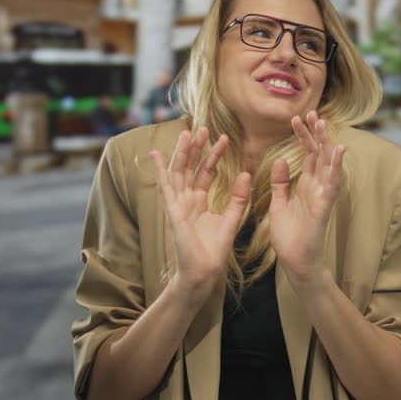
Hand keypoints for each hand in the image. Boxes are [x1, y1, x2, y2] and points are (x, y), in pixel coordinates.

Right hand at [150, 128, 250, 301]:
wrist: (204, 271)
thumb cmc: (215, 250)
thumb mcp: (232, 219)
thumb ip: (238, 198)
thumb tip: (245, 174)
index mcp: (199, 202)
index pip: (206, 172)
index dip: (213, 155)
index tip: (223, 138)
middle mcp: (186, 200)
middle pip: (190, 168)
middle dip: (196, 148)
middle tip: (203, 128)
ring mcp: (177, 205)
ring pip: (178, 172)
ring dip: (182, 153)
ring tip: (187, 133)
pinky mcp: (172, 211)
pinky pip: (165, 187)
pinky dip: (160, 170)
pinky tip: (155, 155)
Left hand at [269, 111, 345, 288]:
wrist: (296, 263)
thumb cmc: (289, 237)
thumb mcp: (278, 204)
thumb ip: (280, 183)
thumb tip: (281, 160)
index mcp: (306, 186)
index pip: (307, 156)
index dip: (303, 137)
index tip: (297, 118)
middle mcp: (317, 188)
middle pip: (319, 155)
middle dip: (316, 133)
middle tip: (312, 112)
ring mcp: (322, 197)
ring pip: (328, 165)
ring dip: (326, 144)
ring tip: (324, 124)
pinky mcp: (324, 208)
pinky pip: (331, 185)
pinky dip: (335, 168)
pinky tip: (337, 152)